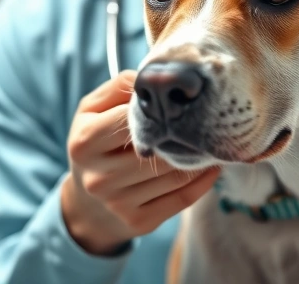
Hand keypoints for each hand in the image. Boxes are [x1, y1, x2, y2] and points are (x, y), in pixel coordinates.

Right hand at [60, 70, 220, 255]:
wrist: (87, 203)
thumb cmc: (96, 143)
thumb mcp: (93, 110)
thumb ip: (118, 86)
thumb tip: (150, 76)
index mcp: (85, 142)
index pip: (132, 119)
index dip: (159, 109)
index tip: (177, 101)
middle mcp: (99, 176)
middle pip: (159, 149)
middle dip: (185, 133)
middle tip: (207, 118)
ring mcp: (118, 203)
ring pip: (175, 173)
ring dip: (200, 155)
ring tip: (212, 139)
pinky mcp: (139, 222)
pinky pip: (183, 198)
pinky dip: (203, 180)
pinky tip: (211, 165)